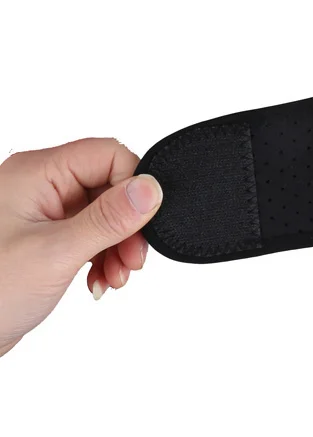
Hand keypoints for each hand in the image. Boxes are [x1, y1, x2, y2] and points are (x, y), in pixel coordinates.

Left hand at [0, 138, 161, 356]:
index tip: (143, 223)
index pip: (108, 155)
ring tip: (115, 277)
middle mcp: (41, 185)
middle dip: (128, 225)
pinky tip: (98, 281)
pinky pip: (91, 234)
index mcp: (36, 173)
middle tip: (132, 260)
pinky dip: (103, 257)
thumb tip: (151, 188)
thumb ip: (108, 218)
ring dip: (118, 246)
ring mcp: (43, 211)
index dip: (134, 186)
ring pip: (105, 213)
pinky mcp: (46, 237)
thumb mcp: (56, 253)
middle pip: (110, 186)